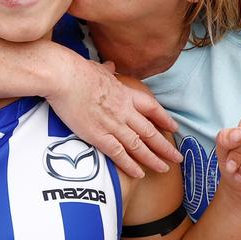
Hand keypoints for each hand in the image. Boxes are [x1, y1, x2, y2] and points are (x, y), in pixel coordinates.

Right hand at [47, 59, 179, 177]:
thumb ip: (106, 70)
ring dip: (153, 159)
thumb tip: (110, 65)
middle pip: (150, 131)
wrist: (63, 77)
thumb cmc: (77, 70)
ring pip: (139, 146)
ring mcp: (113, 124)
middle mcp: (124, 111)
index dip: (164, 118)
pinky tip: (139, 174)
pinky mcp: (98, 135)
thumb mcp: (97, 68)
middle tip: (177, 157)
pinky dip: (130, 165)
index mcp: (124, 93)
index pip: (151, 108)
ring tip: (164, 168)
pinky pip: (118, 154)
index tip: (174, 127)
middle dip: (165, 146)